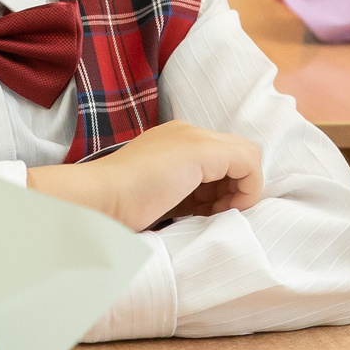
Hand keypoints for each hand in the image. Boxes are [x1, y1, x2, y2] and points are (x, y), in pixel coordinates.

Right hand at [27, 120, 264, 232]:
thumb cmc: (121, 207)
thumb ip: (185, 193)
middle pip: (235, 156)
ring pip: (245, 158)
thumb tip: (212, 209)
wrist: (100, 200)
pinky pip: (249, 162)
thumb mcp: (161, 197)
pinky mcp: (201, 149)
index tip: (208, 214)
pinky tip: (226, 209)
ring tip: (216, 215)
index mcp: (173, 142)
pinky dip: (248, 189)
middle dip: (234, 189)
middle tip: (215, 215)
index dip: (223, 188)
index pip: (218, 160)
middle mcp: (186, 133)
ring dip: (239, 191)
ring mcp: (193, 138)